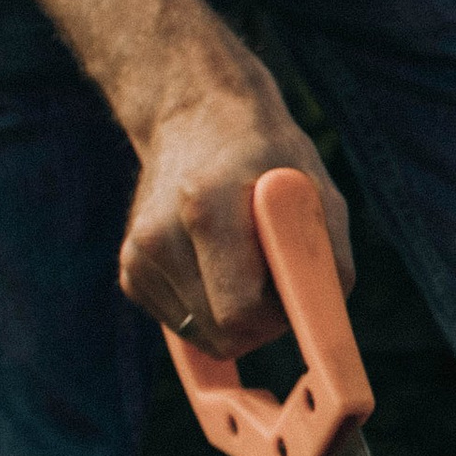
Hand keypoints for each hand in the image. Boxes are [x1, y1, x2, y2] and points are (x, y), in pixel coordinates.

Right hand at [116, 52, 352, 359]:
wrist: (198, 119)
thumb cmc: (271, 160)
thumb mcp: (318, 196)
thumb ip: (325, 264)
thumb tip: (320, 330)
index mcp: (207, 207)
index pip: (240, 313)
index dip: (277, 317)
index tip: (291, 290)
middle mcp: (158, 234)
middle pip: (220, 334)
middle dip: (259, 323)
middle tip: (276, 278)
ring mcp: (138, 255)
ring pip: (200, 336)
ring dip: (233, 317)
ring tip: (245, 262)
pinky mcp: (130, 272)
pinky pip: (183, 326)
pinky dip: (209, 308)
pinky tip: (214, 262)